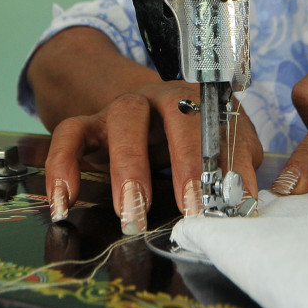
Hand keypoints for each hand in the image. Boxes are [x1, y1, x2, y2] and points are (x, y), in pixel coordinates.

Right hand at [44, 80, 262, 233]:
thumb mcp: (217, 142)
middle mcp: (161, 96)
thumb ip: (236, 160)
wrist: (140, 110)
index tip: (232, 201)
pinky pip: (68, 135)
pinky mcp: (87, 123)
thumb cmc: (185, 136)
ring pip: (123, 121)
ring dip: (129, 166)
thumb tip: (245, 191)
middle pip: (175, 115)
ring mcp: (120, 107)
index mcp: (200, 101)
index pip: (220, 125)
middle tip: (190, 207)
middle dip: (186, 161)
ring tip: (133, 211)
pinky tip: (65, 201)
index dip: (228, 161)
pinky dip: (63, 165)